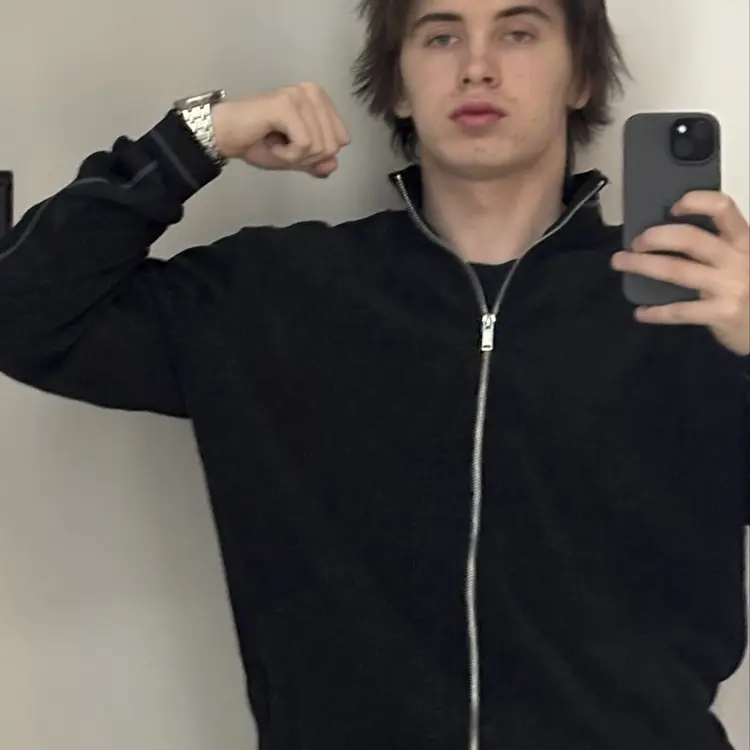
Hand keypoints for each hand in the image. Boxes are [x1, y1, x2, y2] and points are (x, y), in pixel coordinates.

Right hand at [212, 84, 350, 177]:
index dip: (318, 155)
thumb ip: (317, 161)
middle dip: (307, 157)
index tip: (293, 146)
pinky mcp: (287, 105)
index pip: (342, 140)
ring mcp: (300, 96)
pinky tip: (271, 142)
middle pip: (332, 145)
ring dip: (294, 156)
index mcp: (319, 100)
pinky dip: (287, 155)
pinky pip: (304, 144)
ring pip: (319, 146)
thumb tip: (333, 165)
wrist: (225, 135)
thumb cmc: (256, 140)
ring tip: (275, 142)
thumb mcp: (295, 157)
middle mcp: (312, 92)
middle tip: (282, 147)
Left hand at [612, 192, 749, 355]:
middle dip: (654, 236)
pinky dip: (656, 312)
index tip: (672, 208)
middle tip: (635, 242)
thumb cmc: (748, 287)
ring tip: (620, 262)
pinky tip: (640, 312)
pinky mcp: (721, 313)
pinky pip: (679, 311)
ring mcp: (729, 286)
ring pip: (676, 269)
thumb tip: (666, 234)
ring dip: (642, 265)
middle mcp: (738, 259)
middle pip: (689, 238)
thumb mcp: (742, 259)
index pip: (722, 208)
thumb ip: (717, 247)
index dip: (695, 202)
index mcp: (743, 240)